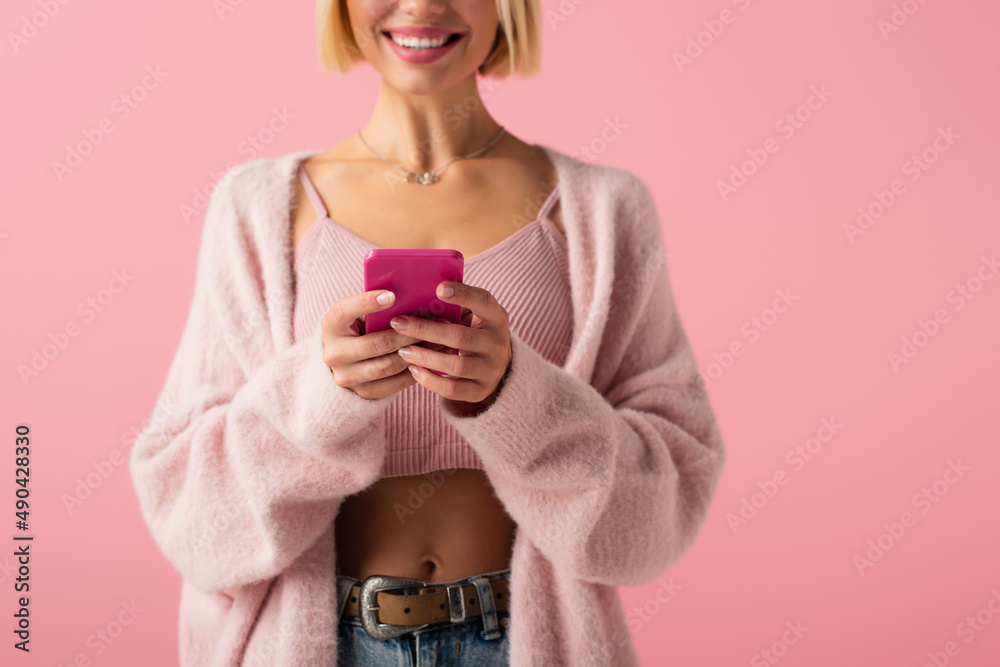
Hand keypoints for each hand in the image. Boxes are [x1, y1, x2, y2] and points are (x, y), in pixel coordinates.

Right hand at [321, 289, 427, 399]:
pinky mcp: (364, 392)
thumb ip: (377, 307)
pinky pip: (395, 383)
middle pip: (377, 343)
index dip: (367, 302)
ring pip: (390, 365)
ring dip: (419, 352)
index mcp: (330, 326)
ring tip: (441, 340)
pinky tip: (433, 359)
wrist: (346, 360)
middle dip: (410, 332)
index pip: (345, 310)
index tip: (392, 295)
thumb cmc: (360, 327)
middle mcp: (334, 354)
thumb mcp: (359, 314)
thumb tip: (410, 295)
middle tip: (436, 322)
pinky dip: (416, 370)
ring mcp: (347, 377)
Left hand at [390, 281, 511, 410]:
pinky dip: (431, 380)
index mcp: (497, 318)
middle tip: (398, 324)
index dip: (463, 294)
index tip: (439, 288)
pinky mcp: (480, 391)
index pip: (484, 302)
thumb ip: (453, 306)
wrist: (494, 368)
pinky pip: (453, 389)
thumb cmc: (473, 333)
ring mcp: (491, 369)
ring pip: (456, 365)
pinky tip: (413, 370)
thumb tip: (417, 295)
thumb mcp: (473, 316)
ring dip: (426, 357)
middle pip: (460, 336)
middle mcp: (498, 344)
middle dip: (426, 330)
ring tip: (402, 351)